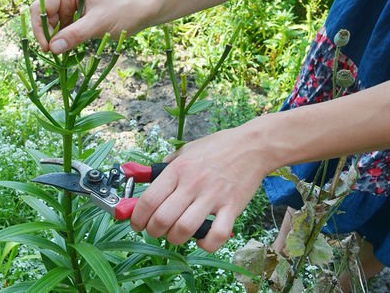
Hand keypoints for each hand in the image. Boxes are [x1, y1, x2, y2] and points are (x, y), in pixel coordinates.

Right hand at [29, 0, 145, 53]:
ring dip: (56, 42)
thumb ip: (75, 34)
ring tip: (65, 55)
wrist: (139, 13)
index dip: (39, 27)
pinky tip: (70, 52)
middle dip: (48, 37)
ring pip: (52, 29)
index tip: (47, 46)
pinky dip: (64, 44)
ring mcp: (69, 10)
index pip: (41, 7)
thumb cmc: (122, 12)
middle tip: (56, 55)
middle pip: (44, 19)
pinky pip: (62, 34)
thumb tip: (53, 48)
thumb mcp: (98, 24)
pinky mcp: (75, 21)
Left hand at [130, 124, 274, 251]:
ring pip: (184, 229)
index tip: (136, 224)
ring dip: (174, 238)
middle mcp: (192, 184)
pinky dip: (206, 244)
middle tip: (154, 231)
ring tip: (175, 235)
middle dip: (153, 231)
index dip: (137, 217)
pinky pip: (217, 234)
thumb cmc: (218, 147)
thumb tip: (146, 178)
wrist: (253, 145)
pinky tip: (202, 240)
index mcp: (177, 170)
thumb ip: (166, 166)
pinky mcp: (232, 207)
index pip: (148, 200)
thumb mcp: (186, 150)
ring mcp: (213, 197)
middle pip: (162, 218)